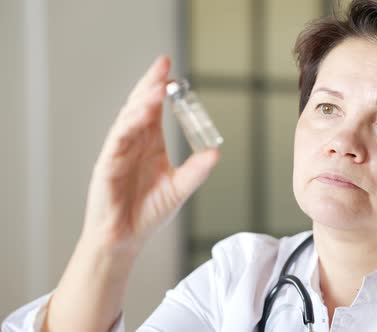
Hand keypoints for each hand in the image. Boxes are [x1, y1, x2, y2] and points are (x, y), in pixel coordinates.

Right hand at [81, 56, 219, 252]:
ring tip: (158, 86)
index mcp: (149, 144)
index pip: (155, 110)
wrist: (126, 238)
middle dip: (151, 84)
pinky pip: (117, 140)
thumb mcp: (179, 188)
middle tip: (164, 64)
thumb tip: (216, 152)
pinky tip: (142, 114)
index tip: (177, 74)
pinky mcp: (107, 165)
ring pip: (128, 118)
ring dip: (142, 101)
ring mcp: (118, 152)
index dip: (164, 91)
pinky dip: (129, 125)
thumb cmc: (147, 212)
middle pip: (141, 106)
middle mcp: (133, 143)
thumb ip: (196, 169)